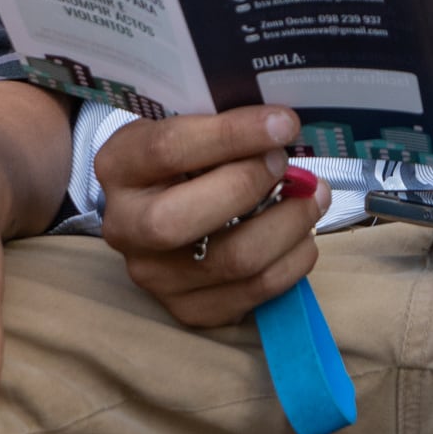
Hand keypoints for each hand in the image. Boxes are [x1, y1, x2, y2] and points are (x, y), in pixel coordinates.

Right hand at [95, 106, 330, 327]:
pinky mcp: (189, 309)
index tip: (283, 124)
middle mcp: (125, 227)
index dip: (232, 135)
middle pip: (181, 219)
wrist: (161, 207)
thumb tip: (283, 130)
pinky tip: (301, 236)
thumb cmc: (185, 159)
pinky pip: (252, 292)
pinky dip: (291, 261)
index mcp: (119, 167)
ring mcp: (154, 276)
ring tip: (313, 198)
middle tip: (288, 166)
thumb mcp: (188, 128)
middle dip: (249, 186)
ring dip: (288, 225)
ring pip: (232, 260)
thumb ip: (224, 128)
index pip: (169, 149)